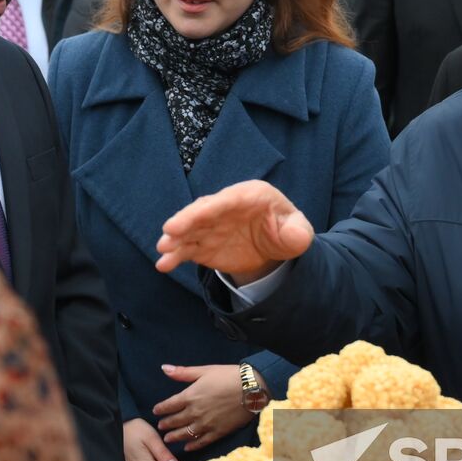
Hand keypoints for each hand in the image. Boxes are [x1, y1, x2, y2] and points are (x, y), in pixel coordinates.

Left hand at [154, 364, 256, 451]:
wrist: (251, 389)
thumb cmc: (228, 376)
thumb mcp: (204, 370)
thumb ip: (183, 372)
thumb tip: (164, 368)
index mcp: (191, 396)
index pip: (170, 405)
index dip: (161, 409)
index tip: (156, 411)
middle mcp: (195, 412)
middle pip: (176, 421)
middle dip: (166, 424)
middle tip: (160, 427)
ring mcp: (206, 424)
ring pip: (185, 434)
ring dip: (175, 437)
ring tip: (167, 439)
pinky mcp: (218, 432)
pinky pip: (201, 442)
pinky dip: (192, 446)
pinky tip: (187, 448)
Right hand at [156, 180, 314, 282]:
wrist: (272, 245)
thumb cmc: (285, 229)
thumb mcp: (297, 229)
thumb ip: (298, 232)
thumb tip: (296, 236)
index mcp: (248, 195)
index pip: (227, 200)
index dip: (211, 207)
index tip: (197, 213)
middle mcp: (224, 207)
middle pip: (202, 211)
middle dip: (186, 220)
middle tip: (170, 230)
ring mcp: (211, 226)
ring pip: (190, 230)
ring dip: (175, 239)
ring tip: (163, 249)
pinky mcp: (204, 244)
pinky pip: (187, 249)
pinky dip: (175, 256)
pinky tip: (164, 264)